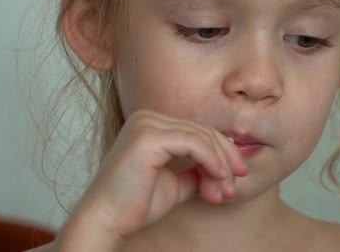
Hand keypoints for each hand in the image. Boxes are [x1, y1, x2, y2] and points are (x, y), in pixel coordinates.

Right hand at [56, 109, 247, 249]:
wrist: (106, 221)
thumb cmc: (134, 205)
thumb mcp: (175, 184)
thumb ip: (196, 172)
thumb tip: (224, 170)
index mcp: (150, 124)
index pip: (197, 130)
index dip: (221, 153)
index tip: (233, 179)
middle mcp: (146, 117)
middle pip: (202, 131)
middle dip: (224, 159)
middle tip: (232, 187)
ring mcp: (145, 124)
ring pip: (201, 137)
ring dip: (220, 165)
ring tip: (224, 192)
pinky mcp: (148, 136)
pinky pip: (194, 143)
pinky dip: (212, 161)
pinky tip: (218, 179)